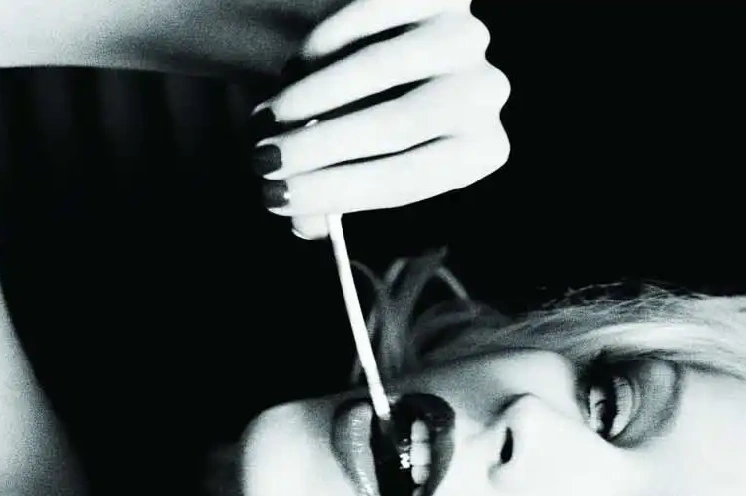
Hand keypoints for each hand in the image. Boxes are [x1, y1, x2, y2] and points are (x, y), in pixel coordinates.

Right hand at [250, 0, 510, 239]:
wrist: (391, 42)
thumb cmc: (371, 115)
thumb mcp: (362, 161)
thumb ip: (333, 194)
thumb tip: (306, 225)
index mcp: (480, 150)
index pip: (408, 178)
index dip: (337, 190)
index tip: (276, 198)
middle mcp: (486, 93)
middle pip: (395, 126)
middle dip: (318, 148)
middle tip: (259, 160)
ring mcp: (466, 37)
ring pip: (378, 69)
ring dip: (311, 98)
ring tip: (264, 118)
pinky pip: (366, 15)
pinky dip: (322, 44)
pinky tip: (291, 69)